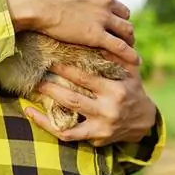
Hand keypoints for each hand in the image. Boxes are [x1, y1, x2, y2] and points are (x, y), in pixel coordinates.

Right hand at [3, 0, 138, 64]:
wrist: (32, 0)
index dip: (108, 8)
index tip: (106, 17)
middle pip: (122, 12)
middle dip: (121, 22)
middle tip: (121, 33)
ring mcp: (102, 16)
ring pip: (126, 29)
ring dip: (128, 38)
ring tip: (130, 47)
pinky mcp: (96, 34)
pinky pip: (119, 46)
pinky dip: (129, 54)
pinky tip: (135, 61)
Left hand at [24, 54, 156, 146]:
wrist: (144, 121)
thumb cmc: (132, 89)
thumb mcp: (130, 71)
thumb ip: (116, 56)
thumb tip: (101, 36)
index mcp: (115, 91)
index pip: (85, 78)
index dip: (65, 69)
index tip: (50, 60)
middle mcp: (108, 110)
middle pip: (72, 99)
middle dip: (51, 87)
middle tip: (35, 77)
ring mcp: (101, 126)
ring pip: (67, 119)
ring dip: (46, 109)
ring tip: (30, 96)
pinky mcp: (95, 139)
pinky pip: (67, 135)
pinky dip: (47, 126)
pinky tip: (32, 114)